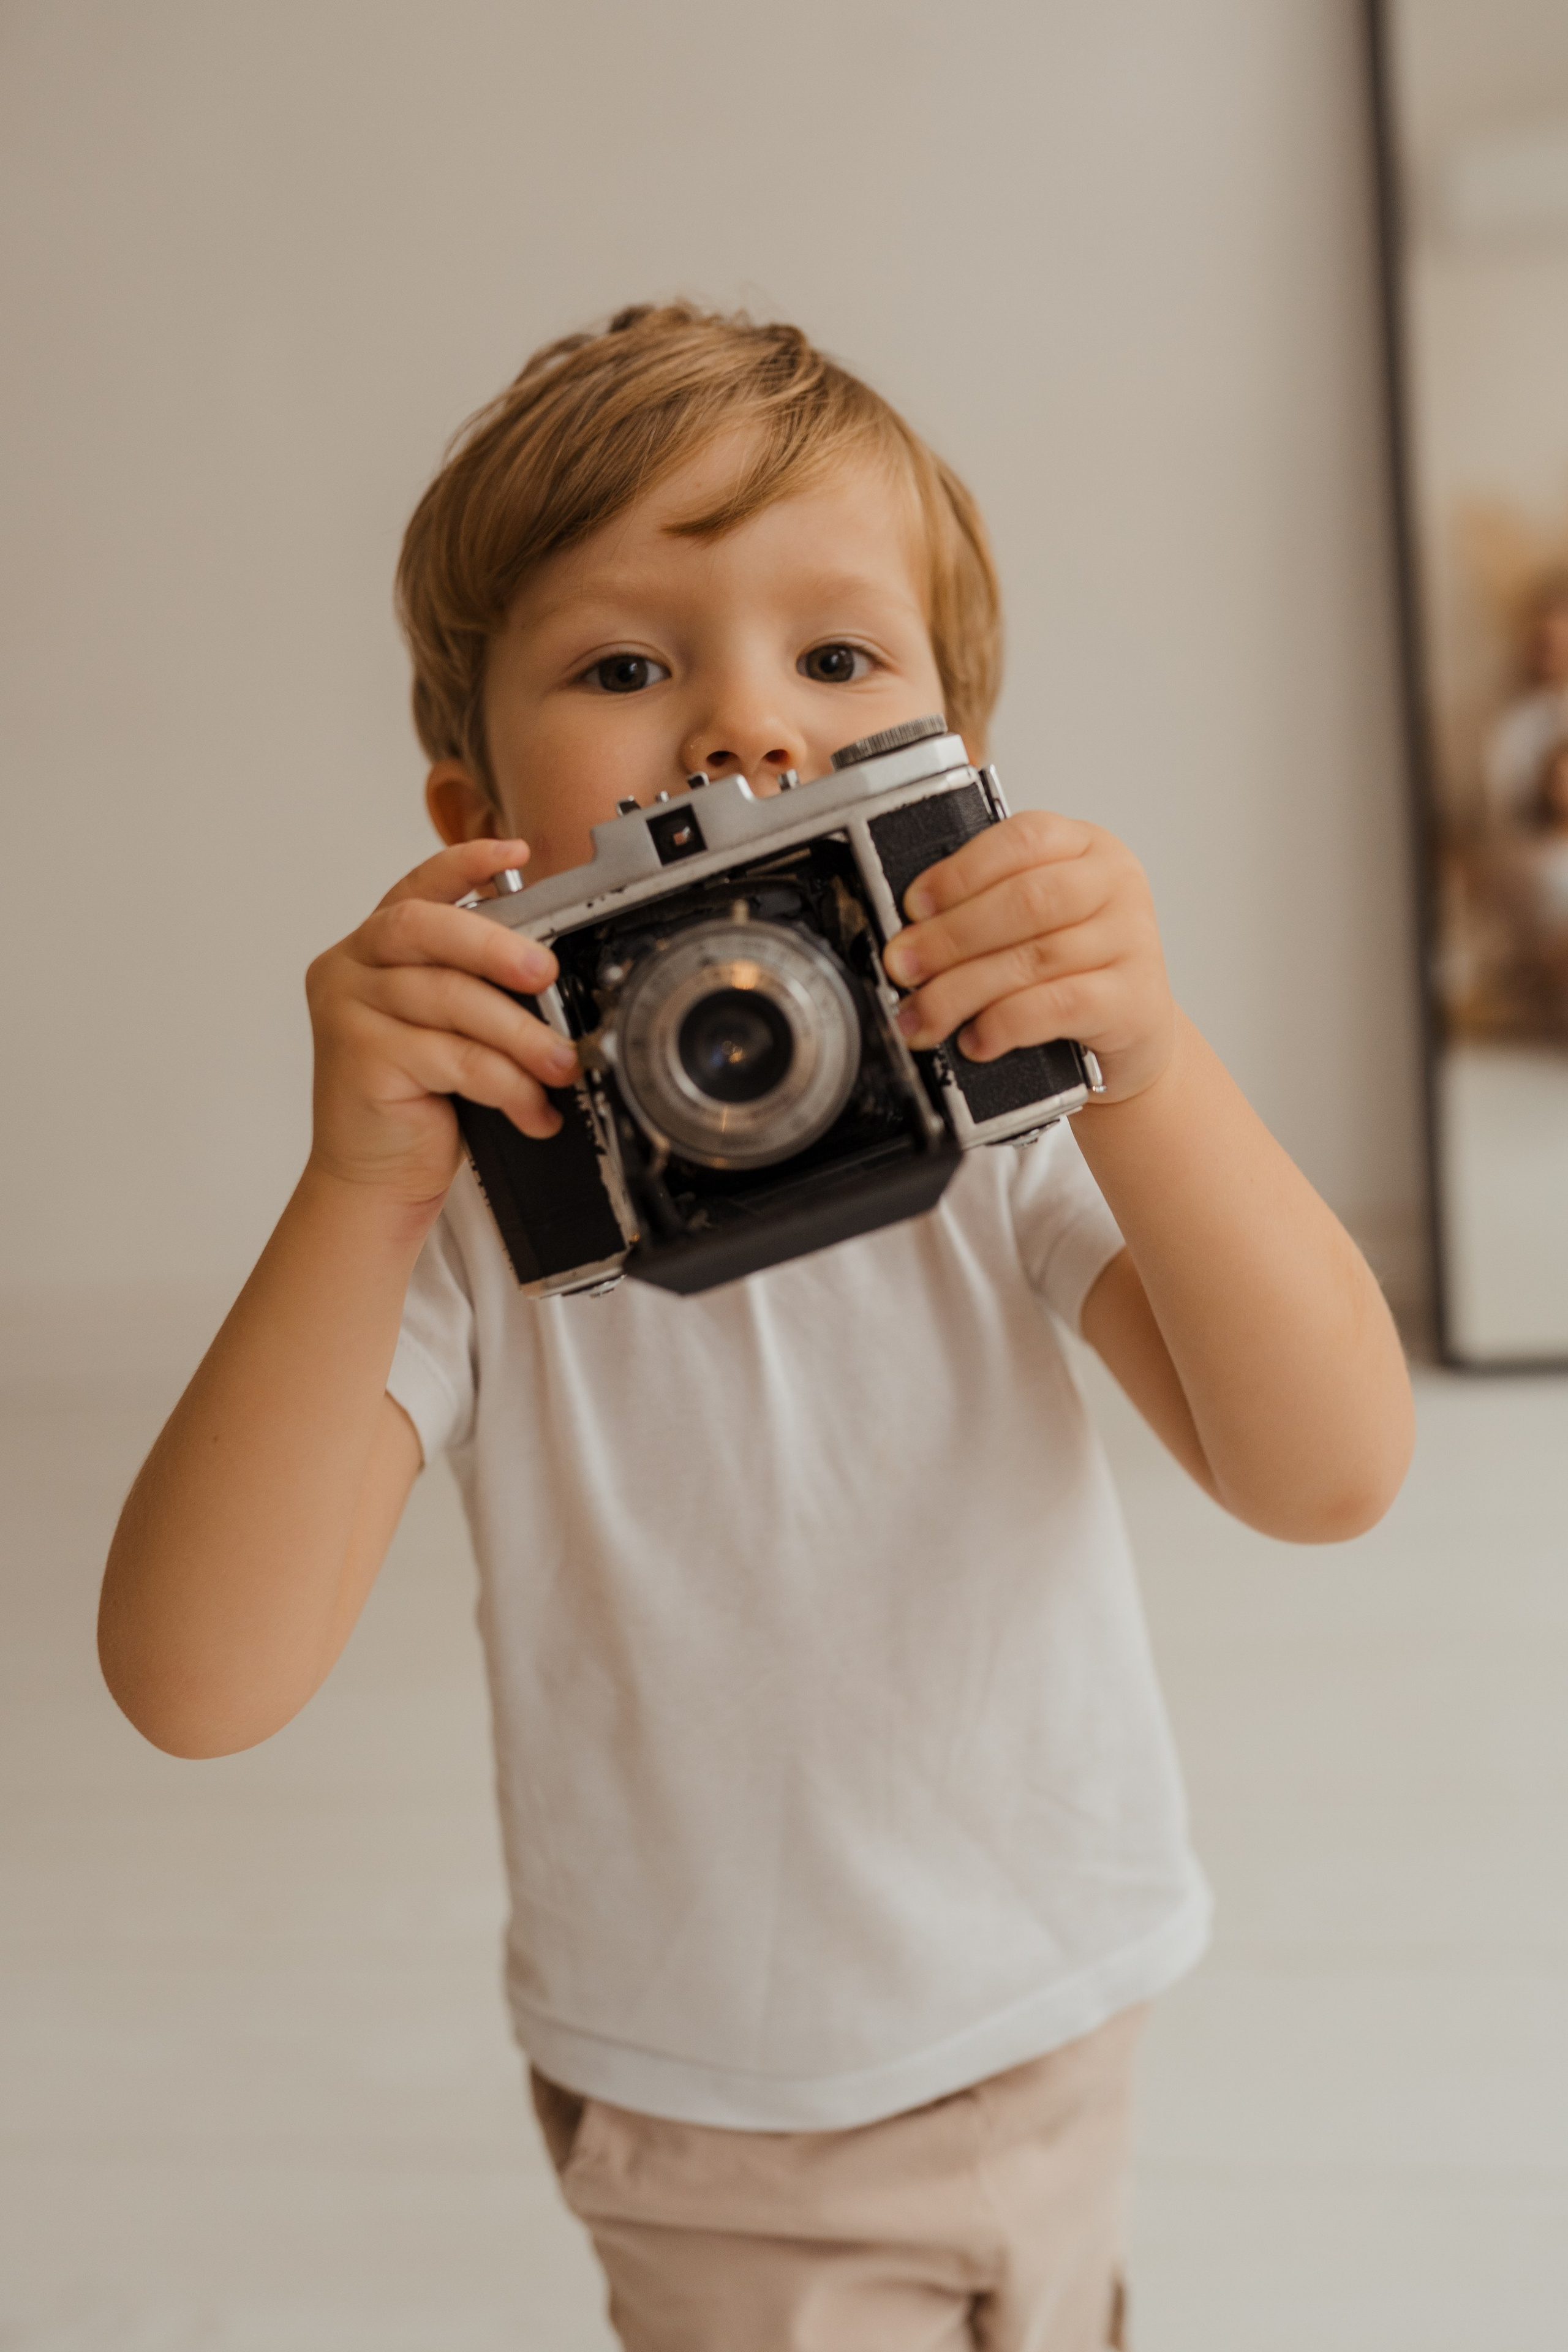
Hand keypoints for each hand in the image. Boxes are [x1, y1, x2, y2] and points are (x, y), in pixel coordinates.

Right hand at [304, 839, 578, 1202]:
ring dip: (519, 1033)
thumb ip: (473, 989)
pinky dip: (506, 1083)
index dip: (465, 863)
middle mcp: (349, 969)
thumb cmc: (419, 1103)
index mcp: (372, 949)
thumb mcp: (447, 1030)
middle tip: (546, 974)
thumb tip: (549, 969)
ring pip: (448, 998)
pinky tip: (532, 1108)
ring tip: (561, 1063)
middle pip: (424, 929)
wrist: (372, 1181)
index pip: (417, 889)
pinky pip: (453, 1056)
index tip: (516, 852)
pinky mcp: (358, 1058)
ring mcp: (346, 1011)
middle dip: (496, 946)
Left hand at [881, 810, 1175, 1104]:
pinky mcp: (1133, 1000)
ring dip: (963, 990)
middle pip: (1025, 900)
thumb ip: (985, 910)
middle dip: (950, 937)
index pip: (1021, 840)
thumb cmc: (1073, 969)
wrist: (1132, 1033)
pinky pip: (1058, 1005)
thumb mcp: (1037, 922)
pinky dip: (1005, 1023)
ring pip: (1034, 958)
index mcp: (1086, 847)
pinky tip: (977, 1039)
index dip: (959, 873)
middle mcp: (1116, 885)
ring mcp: (1132, 941)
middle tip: (903, 968)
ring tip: (924, 1015)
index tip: (912, 908)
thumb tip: (910, 938)